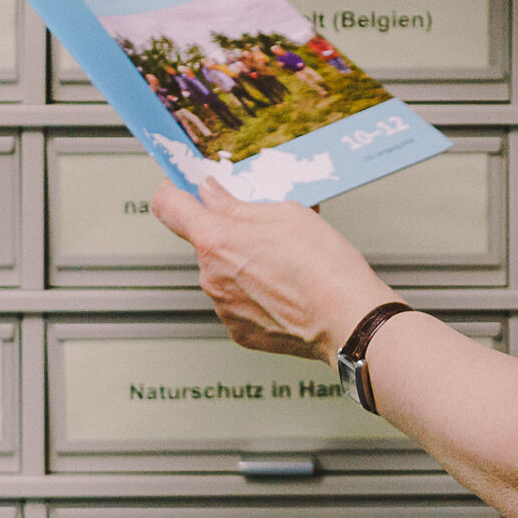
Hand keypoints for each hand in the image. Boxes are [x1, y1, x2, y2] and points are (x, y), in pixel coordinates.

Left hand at [152, 177, 394, 360]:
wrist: (349, 319)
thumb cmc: (324, 267)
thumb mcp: (286, 214)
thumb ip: (238, 204)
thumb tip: (211, 194)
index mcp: (217, 240)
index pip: (168, 206)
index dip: (172, 190)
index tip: (181, 186)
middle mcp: (210, 276)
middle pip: (205, 243)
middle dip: (230, 233)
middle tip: (268, 231)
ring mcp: (223, 308)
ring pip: (224, 273)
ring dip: (245, 265)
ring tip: (287, 266)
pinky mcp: (239, 331)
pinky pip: (238, 303)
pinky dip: (256, 294)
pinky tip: (286, 291)